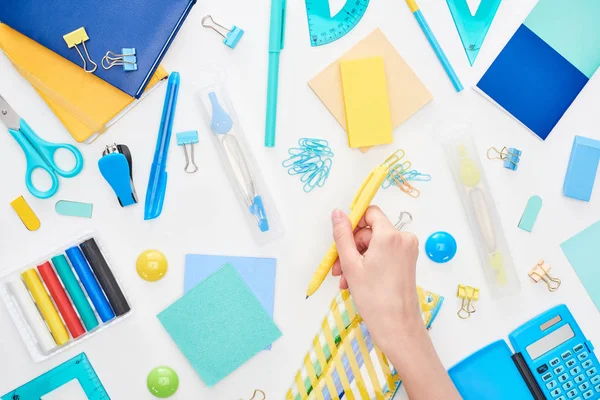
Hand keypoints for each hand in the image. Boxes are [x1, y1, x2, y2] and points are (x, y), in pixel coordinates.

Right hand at [330, 206, 424, 353]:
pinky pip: (384, 254)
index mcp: (390, 235)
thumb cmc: (374, 298)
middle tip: (338, 268)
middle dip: (352, 248)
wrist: (398, 327)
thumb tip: (338, 213)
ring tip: (346, 279)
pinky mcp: (408, 261)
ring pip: (375, 245)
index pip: (370, 213)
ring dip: (358, 259)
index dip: (353, 223)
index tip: (341, 238)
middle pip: (370, 231)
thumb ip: (342, 235)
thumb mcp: (351, 264)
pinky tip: (357, 281)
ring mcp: (407, 251)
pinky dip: (370, 264)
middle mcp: (403, 239)